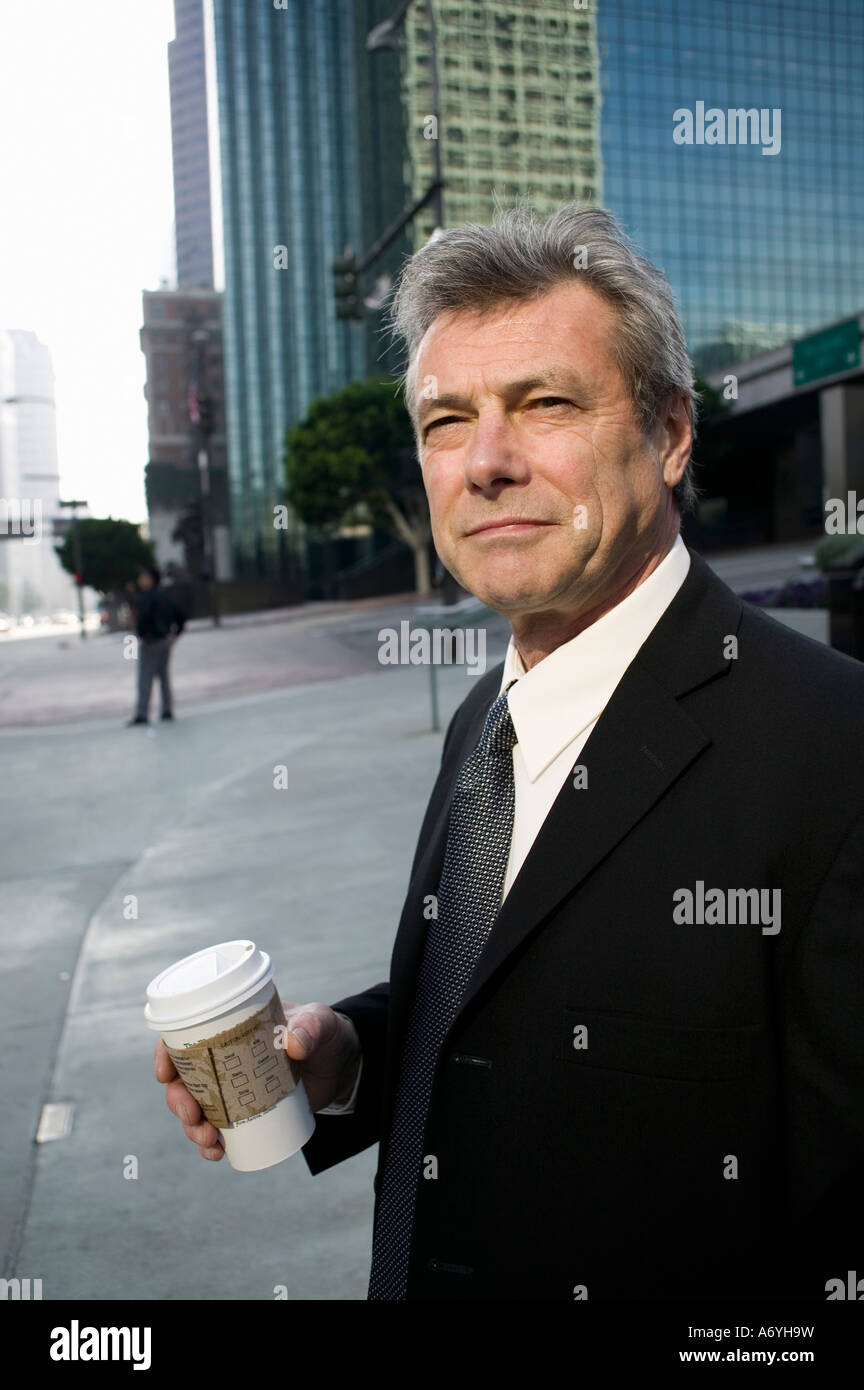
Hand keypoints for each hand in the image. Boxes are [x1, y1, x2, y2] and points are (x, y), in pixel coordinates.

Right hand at [154, 1002, 361, 1161]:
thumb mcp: (321, 1022)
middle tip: (192, 1115)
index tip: (165, 1072)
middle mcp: (223, 1059)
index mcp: (230, 1029)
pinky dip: (211, 1144)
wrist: (342, 1064)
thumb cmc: (325, 1034)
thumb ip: (311, 1027)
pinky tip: (217, 1152)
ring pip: (196, 1108)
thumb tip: (295, 1045)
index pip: (186, 1037)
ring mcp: (232, 1088)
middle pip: (184, 1080)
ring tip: (209, 1140)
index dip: (166, 1053)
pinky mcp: (246, 1112)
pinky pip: (217, 1129)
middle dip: (178, 1101)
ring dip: (192, 1127)